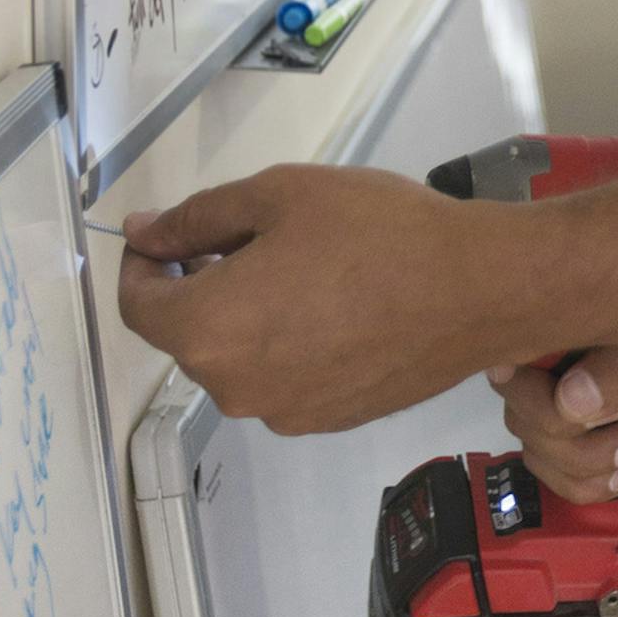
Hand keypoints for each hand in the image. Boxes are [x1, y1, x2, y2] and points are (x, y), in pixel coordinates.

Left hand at [118, 163, 534, 433]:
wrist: (478, 288)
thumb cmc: (376, 231)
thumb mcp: (279, 195)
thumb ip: (196, 218)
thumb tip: (143, 234)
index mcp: (208, 330)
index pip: (139, 305)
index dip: (145, 264)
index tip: (168, 234)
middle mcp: (233, 388)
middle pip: (191, 334)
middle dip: (205, 286)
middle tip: (256, 238)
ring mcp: (282, 412)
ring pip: (241, 358)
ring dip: (251, 317)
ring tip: (308, 270)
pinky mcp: (326, 421)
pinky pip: (284, 379)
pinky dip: (291, 345)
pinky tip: (339, 307)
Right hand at [491, 336, 617, 503]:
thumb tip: (573, 398)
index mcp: (580, 315)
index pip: (518, 346)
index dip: (528, 380)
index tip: (566, 400)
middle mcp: (562, 356)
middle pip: (521, 406)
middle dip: (568, 433)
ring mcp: (566, 402)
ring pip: (536, 446)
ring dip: (587, 463)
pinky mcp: (583, 441)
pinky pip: (556, 476)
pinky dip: (590, 484)